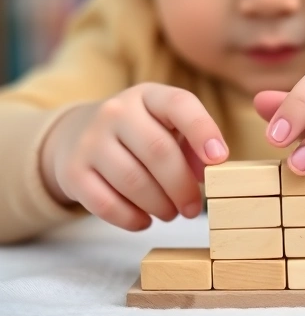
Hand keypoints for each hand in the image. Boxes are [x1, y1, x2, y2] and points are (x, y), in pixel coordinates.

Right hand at [41, 83, 228, 230]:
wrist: (77, 136)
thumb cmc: (139, 134)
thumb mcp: (166, 125)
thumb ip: (192, 142)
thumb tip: (209, 168)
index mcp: (148, 96)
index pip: (179, 104)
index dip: (203, 130)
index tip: (219, 158)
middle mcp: (116, 112)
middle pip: (159, 151)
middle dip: (183, 186)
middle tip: (193, 208)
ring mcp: (90, 141)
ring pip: (134, 182)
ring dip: (160, 206)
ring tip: (171, 213)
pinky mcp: (73, 172)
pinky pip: (106, 204)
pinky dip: (132, 219)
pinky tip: (145, 220)